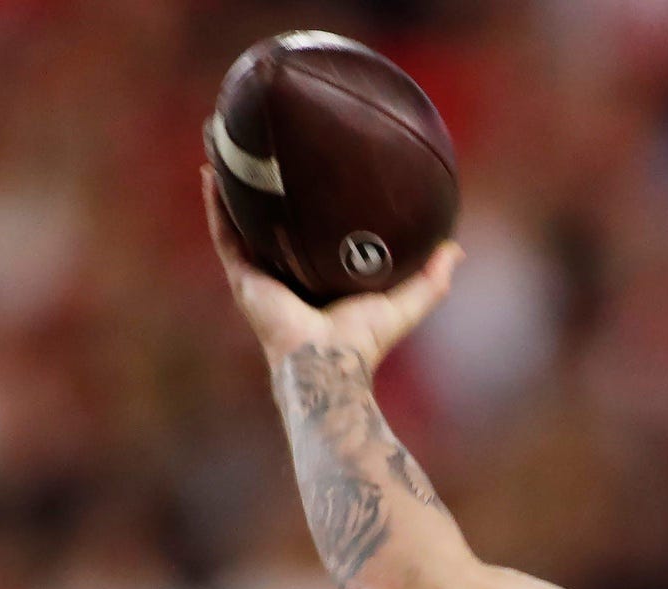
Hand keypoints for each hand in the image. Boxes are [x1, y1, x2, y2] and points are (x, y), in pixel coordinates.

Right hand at [202, 166, 461, 369]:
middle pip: (269, 222)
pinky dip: (217, 204)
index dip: (308, 205)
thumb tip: (456, 250)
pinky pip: (225, 233)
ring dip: (231, 186)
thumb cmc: (365, 341)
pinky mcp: (244, 278)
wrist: (330, 362)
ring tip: (225, 146)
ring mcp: (260, 275)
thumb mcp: (406, 302)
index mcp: (316, 277)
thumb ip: (432, 279)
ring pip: (240, 221)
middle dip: (264, 189)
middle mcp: (284, 274)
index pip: (309, 234)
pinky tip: (212, 172)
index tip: (312, 169)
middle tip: (264, 146)